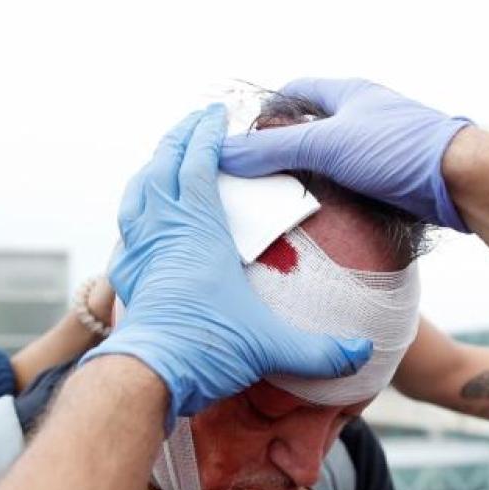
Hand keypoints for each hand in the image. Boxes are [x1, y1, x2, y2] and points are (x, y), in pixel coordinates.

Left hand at [86, 105, 371, 425]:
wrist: (148, 376)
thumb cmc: (208, 347)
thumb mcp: (272, 347)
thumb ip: (320, 350)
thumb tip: (362, 351)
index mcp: (198, 228)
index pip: (198, 161)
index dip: (207, 133)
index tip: (216, 113)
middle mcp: (164, 229)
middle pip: (163, 164)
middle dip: (179, 137)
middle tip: (194, 122)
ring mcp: (139, 251)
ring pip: (138, 192)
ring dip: (152, 168)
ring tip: (165, 160)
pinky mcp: (126, 276)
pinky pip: (127, 229)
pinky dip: (135, 211)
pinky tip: (142, 219)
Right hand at [220, 78, 472, 231]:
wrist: (459, 181)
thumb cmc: (400, 150)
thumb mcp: (327, 144)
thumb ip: (275, 149)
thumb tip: (225, 153)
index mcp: (347, 94)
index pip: (294, 93)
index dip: (266, 115)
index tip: (245, 144)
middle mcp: (362, 117)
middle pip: (309, 132)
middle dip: (284, 155)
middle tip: (258, 183)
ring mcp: (377, 149)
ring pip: (330, 164)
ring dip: (309, 183)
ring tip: (282, 206)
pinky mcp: (390, 179)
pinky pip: (350, 188)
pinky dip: (333, 202)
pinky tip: (319, 220)